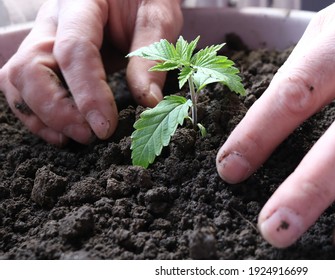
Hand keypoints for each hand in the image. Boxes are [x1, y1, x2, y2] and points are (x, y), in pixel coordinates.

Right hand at [0, 0, 181, 144]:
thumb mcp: (158, 17)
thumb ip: (151, 56)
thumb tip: (148, 102)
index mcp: (80, 3)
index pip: (73, 49)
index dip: (87, 93)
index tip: (105, 127)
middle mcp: (51, 21)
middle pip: (31, 68)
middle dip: (57, 110)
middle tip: (91, 135)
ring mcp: (42, 38)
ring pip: (18, 80)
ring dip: (43, 116)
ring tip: (78, 137)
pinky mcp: (44, 57)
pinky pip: (23, 87)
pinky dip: (39, 115)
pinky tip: (63, 132)